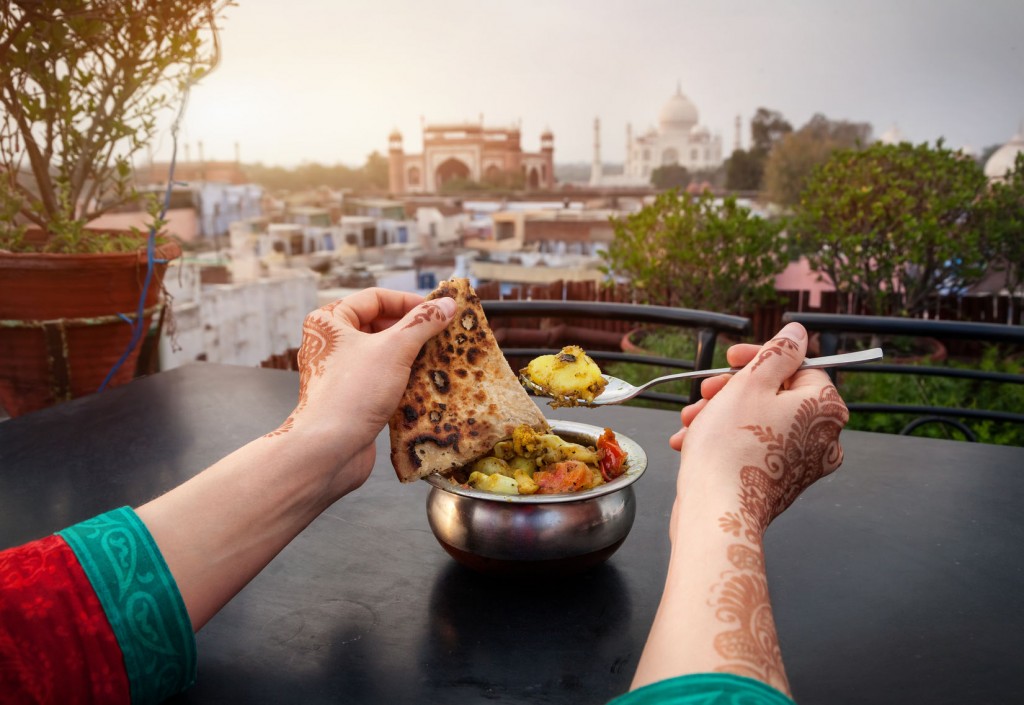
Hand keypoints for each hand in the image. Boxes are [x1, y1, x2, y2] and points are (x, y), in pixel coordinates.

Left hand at [268, 288, 456, 493]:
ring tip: (439, 357)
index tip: (437, 311)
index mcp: (330, 322)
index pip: (375, 298)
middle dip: (412, 330)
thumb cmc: (352, 394)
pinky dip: (404, 379)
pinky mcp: (353, 398)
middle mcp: (332, 344)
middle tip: (442, 334)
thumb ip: (423, 323)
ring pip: (383, 354)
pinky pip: (383, 379)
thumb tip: (446, 304)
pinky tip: (426, 383)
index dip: (408, 302)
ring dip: (411, 355)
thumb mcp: (394, 349)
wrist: (329, 450)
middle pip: (379, 325)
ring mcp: (342, 373)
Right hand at [670, 322, 848, 537]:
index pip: (799, 366)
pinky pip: (753, 448)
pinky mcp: (779, 483)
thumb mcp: (751, 383)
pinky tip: (692, 441)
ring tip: (691, 420)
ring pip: (759, 422)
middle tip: (705, 392)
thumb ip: (778, 353)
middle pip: (776, 395)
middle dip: (732, 390)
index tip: (730, 358)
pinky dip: (724, 441)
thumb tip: (797, 334)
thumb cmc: (732, 447)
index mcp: (825, 408)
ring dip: (720, 414)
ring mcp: (802, 465)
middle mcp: (823, 438)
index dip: (759, 358)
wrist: (717, 509)